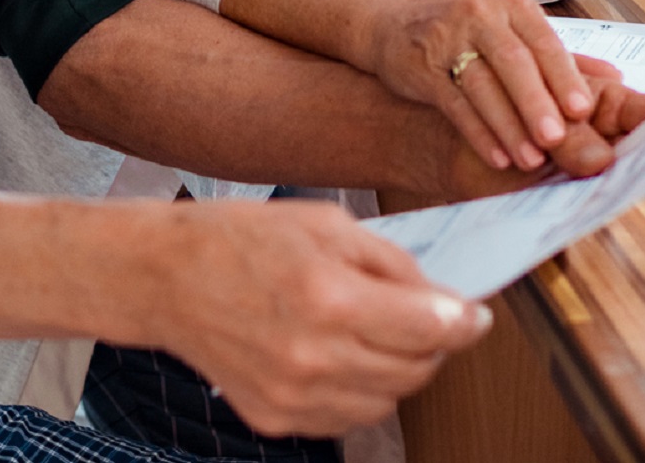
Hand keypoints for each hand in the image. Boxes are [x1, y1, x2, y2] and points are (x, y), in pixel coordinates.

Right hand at [152, 196, 490, 436]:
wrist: (168, 278)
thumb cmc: (243, 239)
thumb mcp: (325, 225)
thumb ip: (389, 263)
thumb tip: (440, 297)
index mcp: (329, 296)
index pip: (428, 326)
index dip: (464, 321)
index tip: (476, 316)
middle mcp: (314, 355)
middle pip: (415, 369)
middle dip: (434, 343)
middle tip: (428, 318)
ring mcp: (294, 395)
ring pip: (387, 400)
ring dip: (398, 369)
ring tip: (375, 332)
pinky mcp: (277, 419)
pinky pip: (348, 417)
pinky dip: (360, 390)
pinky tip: (340, 354)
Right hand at [366, 0, 604, 172]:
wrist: (392, 22)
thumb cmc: (464, 31)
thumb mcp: (511, 31)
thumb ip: (559, 56)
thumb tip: (616, 77)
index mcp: (512, 6)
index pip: (544, 41)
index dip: (564, 77)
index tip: (584, 112)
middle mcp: (480, 14)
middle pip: (513, 61)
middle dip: (537, 103)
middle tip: (558, 140)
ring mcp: (447, 38)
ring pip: (483, 85)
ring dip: (509, 125)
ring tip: (530, 160)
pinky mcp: (421, 65)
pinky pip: (453, 102)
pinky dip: (477, 132)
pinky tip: (496, 156)